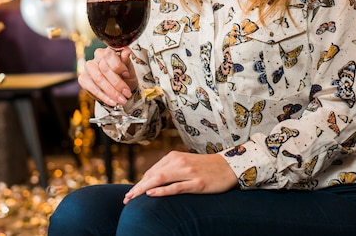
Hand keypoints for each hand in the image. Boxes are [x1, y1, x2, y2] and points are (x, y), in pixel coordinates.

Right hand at [78, 46, 137, 106]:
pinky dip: (103, 96)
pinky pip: (91, 88)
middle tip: (126, 93)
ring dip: (111, 92)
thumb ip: (127, 61)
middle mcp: (97, 56)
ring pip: (98, 79)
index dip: (118, 66)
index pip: (109, 55)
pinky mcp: (83, 78)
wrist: (120, 88)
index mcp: (109, 50)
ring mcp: (89, 67)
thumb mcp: (129, 69)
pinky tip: (111, 101)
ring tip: (121, 100)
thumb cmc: (125, 76)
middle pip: (104, 69)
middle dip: (117, 83)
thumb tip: (126, 52)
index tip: (127, 75)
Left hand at [123, 151, 237, 202]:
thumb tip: (152, 181)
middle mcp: (180, 162)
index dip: (140, 182)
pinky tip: (151, 194)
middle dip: (137, 187)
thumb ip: (171, 169)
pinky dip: (162, 190)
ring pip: (160, 179)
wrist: (229, 166)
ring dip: (144, 189)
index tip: (131, 193)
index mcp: (175, 156)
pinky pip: (176, 187)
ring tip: (132, 198)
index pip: (152, 170)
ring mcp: (188, 172)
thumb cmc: (206, 167)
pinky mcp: (197, 183)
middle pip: (153, 175)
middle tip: (126, 199)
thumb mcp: (186, 163)